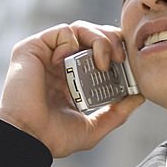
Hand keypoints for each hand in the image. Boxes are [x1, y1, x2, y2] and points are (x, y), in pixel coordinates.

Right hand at [0, 21, 144, 156]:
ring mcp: (47, 55)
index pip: (100, 53)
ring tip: (106, 60)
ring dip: (100, 39)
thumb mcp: (93, 127)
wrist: (28, 138)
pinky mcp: (33, 48)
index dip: (117, 52)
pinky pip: (62, 31)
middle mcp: (60, 63)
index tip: (130, 63)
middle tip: (122, 58)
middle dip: (113, 40)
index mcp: (73, 79)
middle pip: (93, 36)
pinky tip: (74, 60)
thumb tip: (139, 97)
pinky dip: (75, 40)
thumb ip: (116, 113)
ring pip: (81, 29)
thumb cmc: (53, 137)